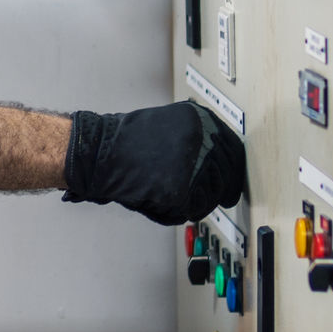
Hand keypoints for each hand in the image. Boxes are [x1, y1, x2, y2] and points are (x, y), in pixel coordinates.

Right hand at [60, 100, 245, 224]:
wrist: (98, 153)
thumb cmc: (125, 142)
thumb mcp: (170, 125)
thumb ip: (196, 139)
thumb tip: (218, 160)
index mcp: (201, 120)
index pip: (234, 149)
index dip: (234, 170)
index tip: (232, 182)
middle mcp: (202, 138)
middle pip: (228, 175)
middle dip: (221, 190)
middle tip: (216, 198)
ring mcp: (193, 164)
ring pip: (212, 196)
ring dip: (196, 201)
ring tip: (171, 194)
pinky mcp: (181, 189)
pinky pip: (193, 210)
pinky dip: (178, 211)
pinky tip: (160, 200)